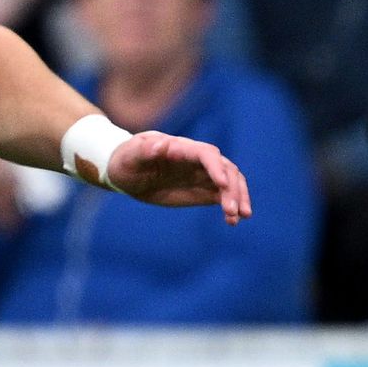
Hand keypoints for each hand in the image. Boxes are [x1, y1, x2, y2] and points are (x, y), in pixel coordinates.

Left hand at [91, 130, 253, 219]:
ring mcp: (202, 174)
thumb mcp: (130, 156)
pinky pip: (223, 196)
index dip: (216, 168)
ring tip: (240, 217)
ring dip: (238, 197)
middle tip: (233, 211)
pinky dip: (231, 207)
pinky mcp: (203, 190)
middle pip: (225, 168)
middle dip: (232, 188)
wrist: (128, 173)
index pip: (206, 154)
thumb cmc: (126, 160)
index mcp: (182, 148)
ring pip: (230, 181)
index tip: (222, 184)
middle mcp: (197, 159)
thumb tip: (160, 145)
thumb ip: (144, 150)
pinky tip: (232, 222)